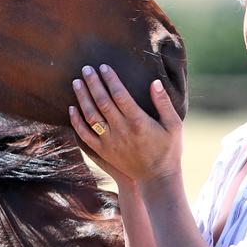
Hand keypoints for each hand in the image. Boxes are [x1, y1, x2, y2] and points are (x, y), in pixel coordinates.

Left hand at [68, 64, 183, 184]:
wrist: (157, 179)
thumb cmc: (168, 150)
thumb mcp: (174, 125)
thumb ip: (164, 103)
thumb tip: (155, 82)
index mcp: (138, 121)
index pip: (119, 95)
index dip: (110, 79)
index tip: (103, 67)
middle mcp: (121, 130)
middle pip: (102, 102)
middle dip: (93, 83)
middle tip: (86, 69)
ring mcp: (110, 142)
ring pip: (90, 116)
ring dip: (82, 98)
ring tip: (76, 82)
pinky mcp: (103, 152)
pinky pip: (85, 135)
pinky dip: (76, 121)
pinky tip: (72, 108)